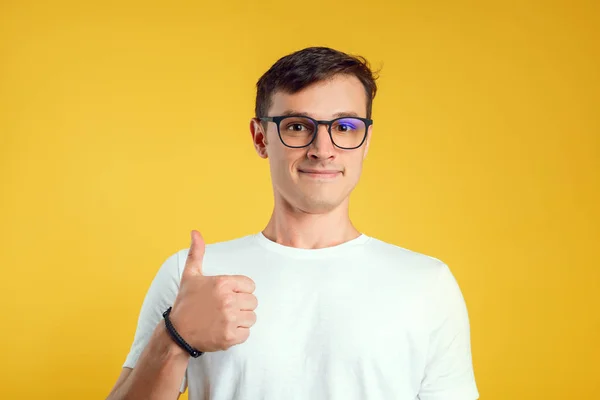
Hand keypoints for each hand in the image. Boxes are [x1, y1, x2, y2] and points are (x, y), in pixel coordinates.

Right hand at [168, 230, 257, 351]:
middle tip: (227, 309)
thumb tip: (195, 232)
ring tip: (226, 319)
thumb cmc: (186, 303)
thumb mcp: (190, 275)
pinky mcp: (230, 336)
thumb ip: (197, 253)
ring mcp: (229, 319)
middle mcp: (228, 300)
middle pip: (253, 302)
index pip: (250, 285)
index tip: (229, 296)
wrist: (176, 333)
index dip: (241, 291)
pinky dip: (238, 334)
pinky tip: (225, 330)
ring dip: (242, 320)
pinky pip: (247, 333)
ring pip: (252, 318)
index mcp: (222, 283)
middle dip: (242, 306)